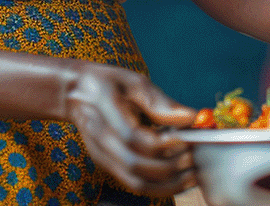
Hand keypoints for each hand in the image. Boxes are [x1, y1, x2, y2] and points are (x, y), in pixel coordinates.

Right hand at [64, 62, 197, 195]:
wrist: (76, 95)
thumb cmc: (108, 84)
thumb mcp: (133, 81)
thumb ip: (160, 102)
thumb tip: (191, 118)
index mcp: (105, 113)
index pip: (134, 138)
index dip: (164, 143)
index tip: (187, 138)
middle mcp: (101, 141)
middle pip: (136, 166)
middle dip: (170, 166)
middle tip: (194, 157)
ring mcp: (103, 158)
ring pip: (136, 183)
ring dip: (169, 184)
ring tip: (192, 174)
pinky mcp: (109, 168)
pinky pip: (136, 185)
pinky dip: (160, 188)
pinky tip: (179, 178)